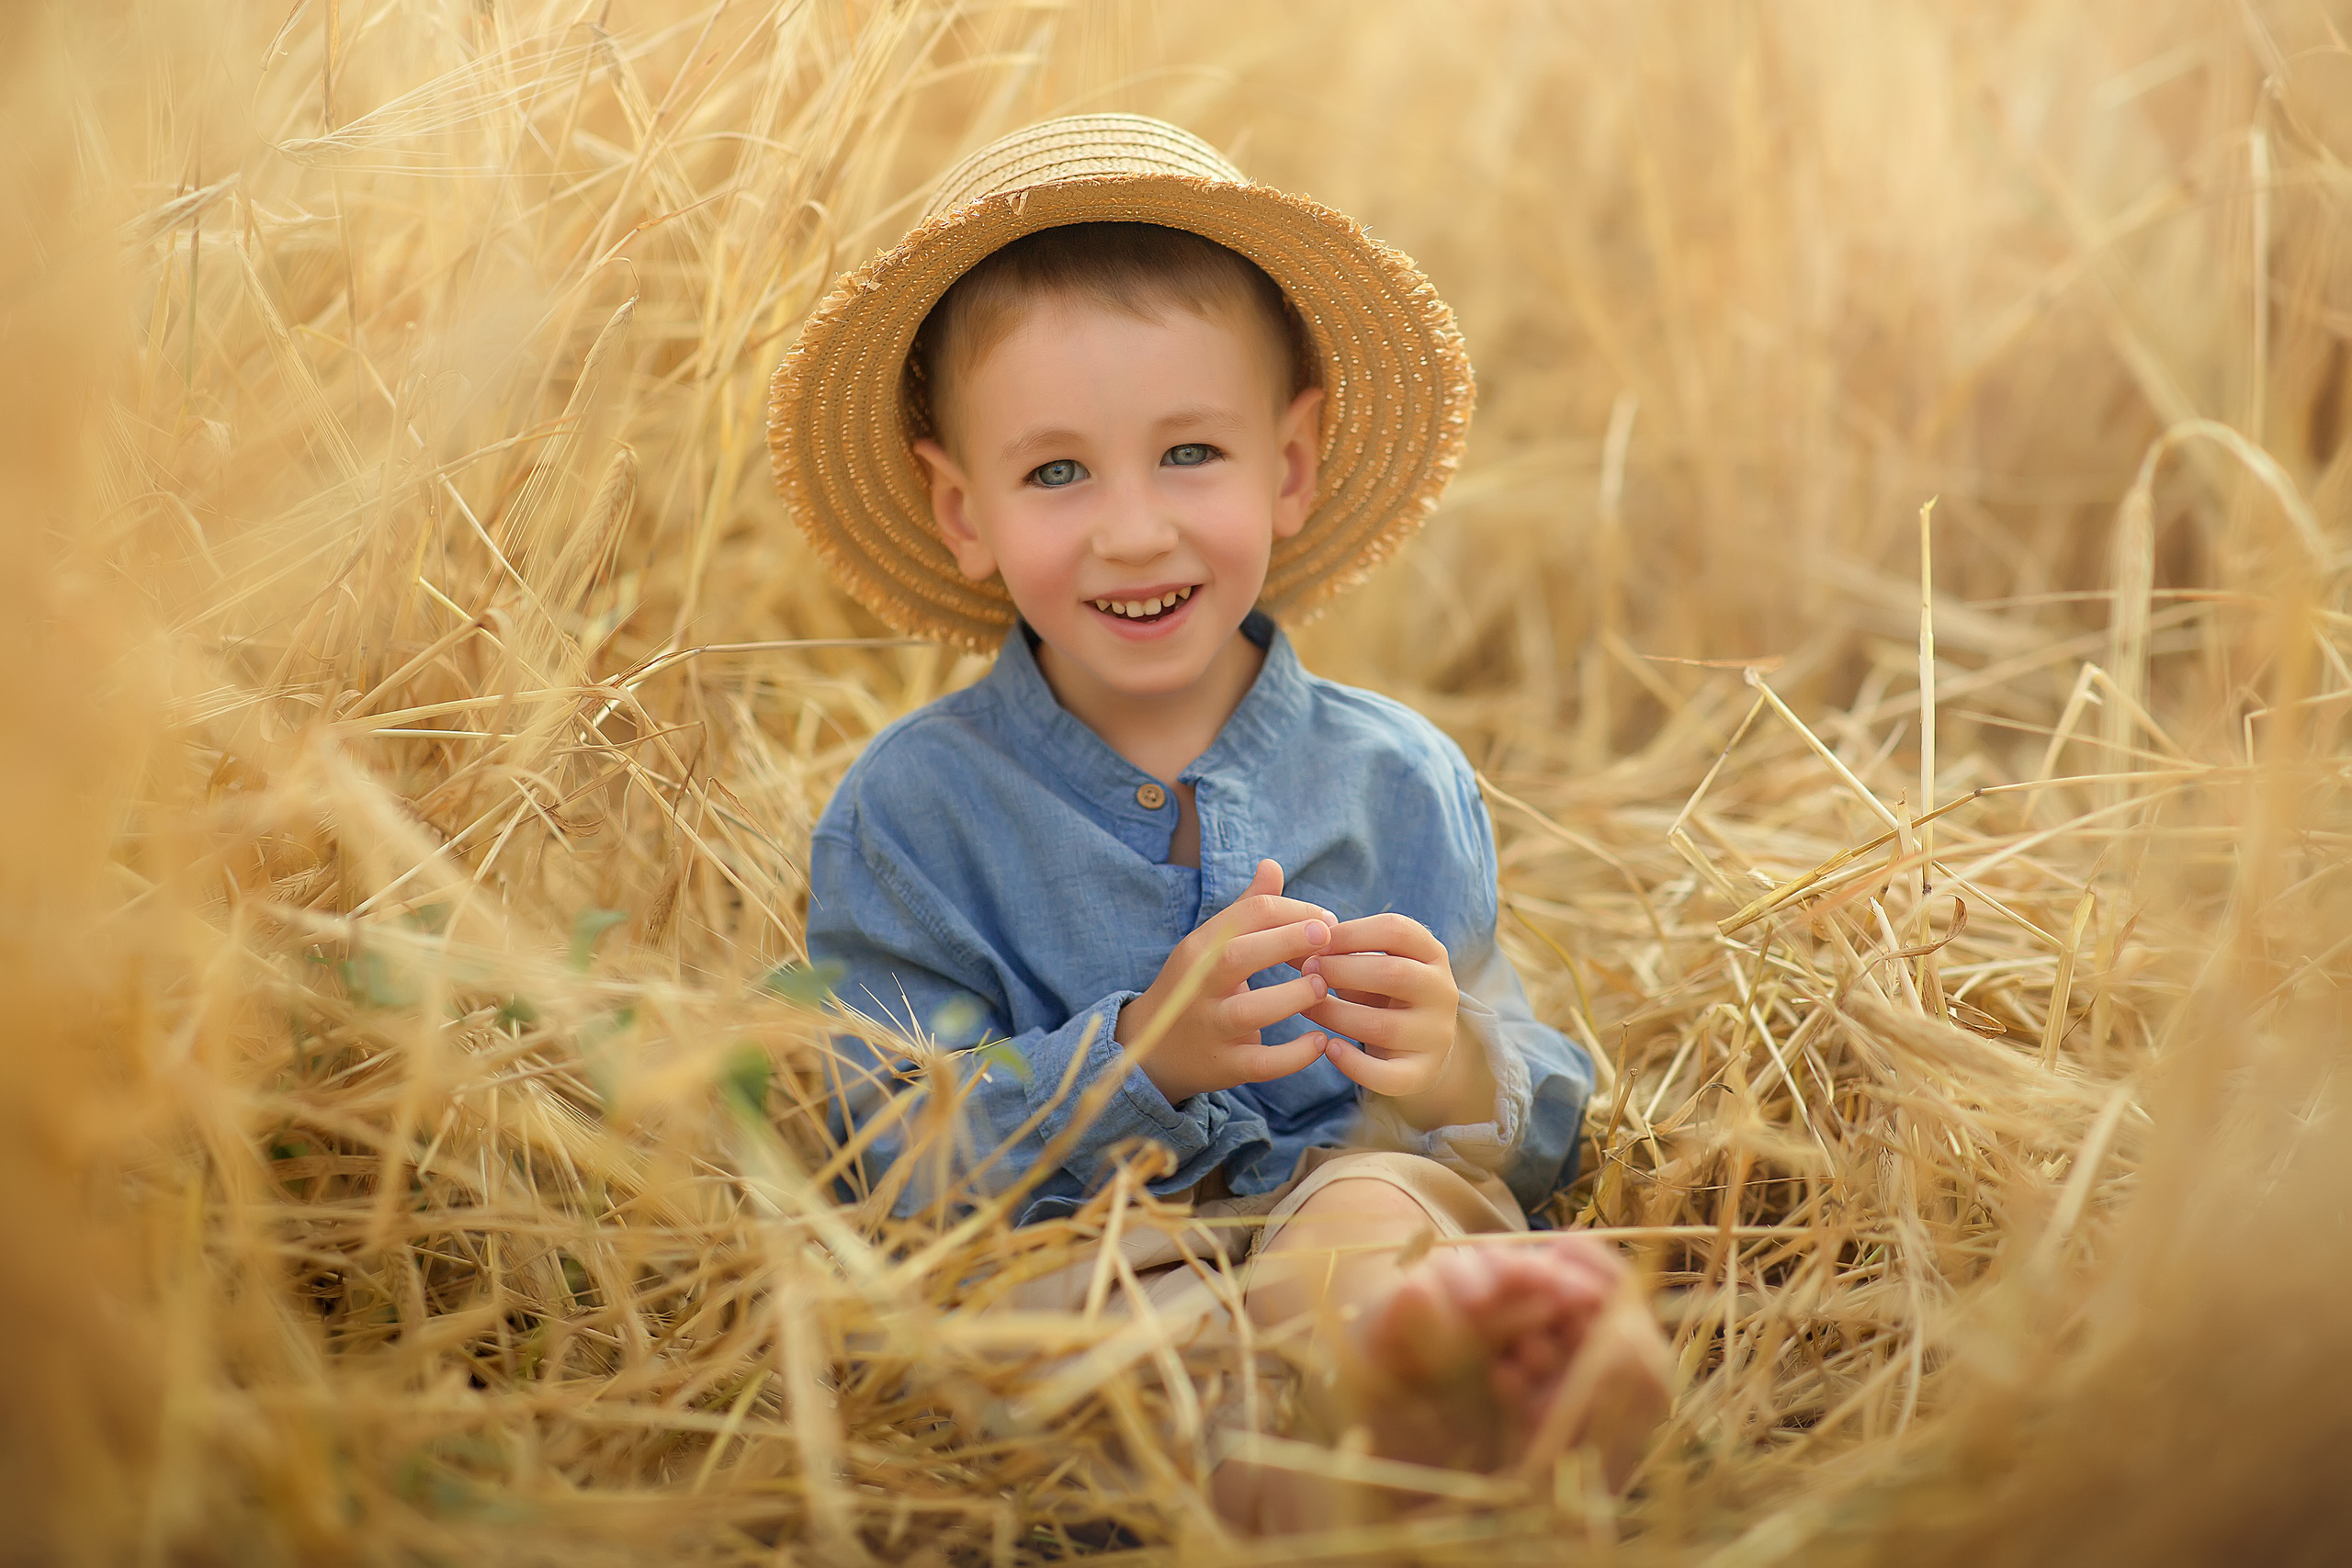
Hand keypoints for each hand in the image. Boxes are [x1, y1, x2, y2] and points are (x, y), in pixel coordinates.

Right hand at [1118, 859, 1336, 1104]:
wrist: (1153, 1052)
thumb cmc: (1196, 988)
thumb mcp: (1211, 946)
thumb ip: (1246, 909)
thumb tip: (1272, 865)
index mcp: (1201, 948)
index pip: (1246, 915)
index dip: (1292, 911)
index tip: (1326, 922)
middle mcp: (1200, 985)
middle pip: (1238, 955)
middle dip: (1287, 940)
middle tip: (1328, 938)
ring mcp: (1211, 1027)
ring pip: (1250, 1011)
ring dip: (1293, 997)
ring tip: (1321, 987)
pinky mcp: (1225, 1066)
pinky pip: (1262, 1064)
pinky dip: (1294, 1056)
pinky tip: (1320, 1041)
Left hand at [1302, 914, 1495, 1129]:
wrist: (1420, 1046)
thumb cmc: (1383, 993)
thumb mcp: (1371, 965)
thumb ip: (1340, 952)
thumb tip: (1294, 946)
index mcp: (1431, 953)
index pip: (1397, 930)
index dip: (1351, 933)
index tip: (1316, 942)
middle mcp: (1442, 992)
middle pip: (1393, 974)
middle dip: (1341, 970)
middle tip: (1306, 970)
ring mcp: (1436, 1035)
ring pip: (1383, 1026)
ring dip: (1336, 1014)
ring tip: (1307, 1007)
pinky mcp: (1423, 1074)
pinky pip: (1386, 1074)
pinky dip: (1353, 1063)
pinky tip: (1329, 1048)